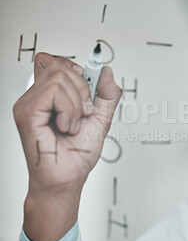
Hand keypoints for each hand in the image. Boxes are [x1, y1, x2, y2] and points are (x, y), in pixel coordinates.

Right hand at [13, 52, 121, 240]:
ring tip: (73, 124)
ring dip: (77, 104)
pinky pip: (54, 92)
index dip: (77, 71)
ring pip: (59, 77)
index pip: (57, 61)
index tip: (89, 93)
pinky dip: (69, 111)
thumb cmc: (78, 154)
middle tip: (84, 113)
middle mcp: (37, 96)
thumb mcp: (102, 118)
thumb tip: (106, 70)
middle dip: (83, 89)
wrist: (68, 179)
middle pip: (61, 65)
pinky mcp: (27, 113)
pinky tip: (66, 127)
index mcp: (50, 95)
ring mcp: (28, 103)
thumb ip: (107, 94)